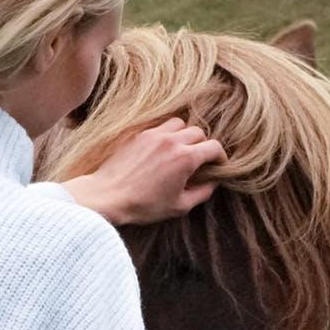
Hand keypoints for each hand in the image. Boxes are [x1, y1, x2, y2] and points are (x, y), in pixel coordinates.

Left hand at [59, 118, 225, 225]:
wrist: (108, 196)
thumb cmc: (144, 205)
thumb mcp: (179, 206)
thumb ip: (202, 193)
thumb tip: (213, 183)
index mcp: (186, 158)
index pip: (214, 147)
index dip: (220, 157)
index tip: (218, 165)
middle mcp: (172, 141)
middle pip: (199, 132)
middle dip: (203, 145)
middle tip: (199, 160)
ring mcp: (154, 135)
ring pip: (180, 123)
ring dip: (185, 134)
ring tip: (181, 149)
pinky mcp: (139, 135)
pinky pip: (160, 126)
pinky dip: (167, 134)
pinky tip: (162, 149)